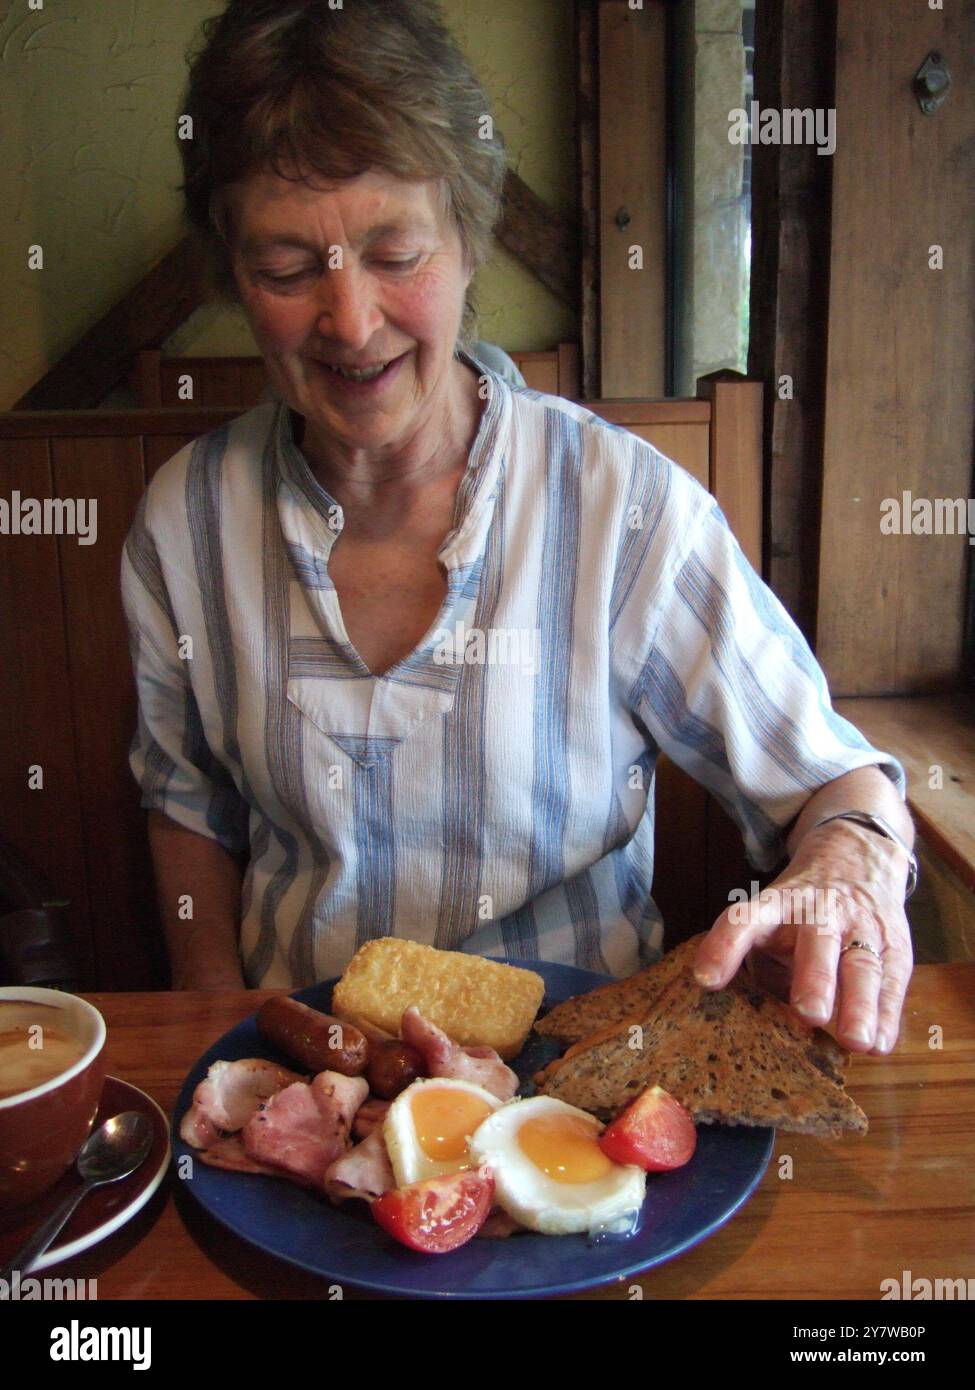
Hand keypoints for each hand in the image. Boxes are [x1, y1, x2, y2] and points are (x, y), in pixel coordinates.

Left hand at [693, 819, 913, 1053]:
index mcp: (775, 904)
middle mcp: (819, 912)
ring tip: (855, 1042)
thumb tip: (746, 1022)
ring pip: (862, 965)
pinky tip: (881, 1045)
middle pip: (816, 942)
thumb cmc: (798, 914)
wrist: (857, 862)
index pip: (745, 919)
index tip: (705, 980)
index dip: (724, 946)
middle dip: (814, 979)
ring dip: (859, 1005)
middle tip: (808, 1014)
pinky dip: (888, 1015)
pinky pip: (892, 982)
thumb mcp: (770, 920)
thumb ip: (759, 962)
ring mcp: (860, 928)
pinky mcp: (894, 947)